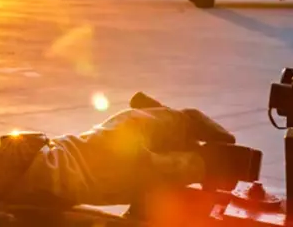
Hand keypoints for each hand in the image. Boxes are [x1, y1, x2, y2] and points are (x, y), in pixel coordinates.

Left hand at [0, 99, 234, 205]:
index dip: (212, 131)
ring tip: (189, 171)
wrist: (64, 173)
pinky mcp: (115, 142)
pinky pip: (148, 145)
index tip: (229, 143)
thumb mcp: (153, 172)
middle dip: (198, 142)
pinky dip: (162, 157)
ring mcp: (125, 129)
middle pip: (178, 126)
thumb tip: (203, 163)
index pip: (191, 117)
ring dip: (179, 151)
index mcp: (151, 119)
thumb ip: (183, 166)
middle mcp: (139, 118)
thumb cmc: (107, 170)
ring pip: (163, 136)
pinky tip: (162, 174)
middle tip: (212, 161)